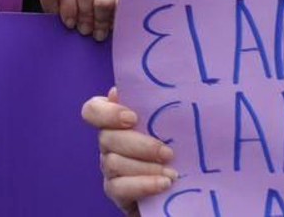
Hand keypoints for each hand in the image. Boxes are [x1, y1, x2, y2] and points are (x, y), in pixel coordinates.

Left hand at [39, 0, 121, 40]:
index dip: (68, 6)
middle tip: (82, 29)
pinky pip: (121, 4)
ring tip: (94, 30)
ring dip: (98, 20)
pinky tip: (107, 26)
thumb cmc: (67, 6)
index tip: (68, 22)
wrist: (87, 15)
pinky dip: (113, 19)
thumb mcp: (51, 0)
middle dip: (83, 15)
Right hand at [83, 87, 176, 214]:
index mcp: (115, 120)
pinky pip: (119, 187)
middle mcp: (108, 142)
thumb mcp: (175, 126)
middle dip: (139, 145)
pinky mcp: (116, 191)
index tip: (133, 118)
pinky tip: (164, 184)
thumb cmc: (181, 148)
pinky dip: (143, 185)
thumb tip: (127, 91)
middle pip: (106, 137)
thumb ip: (157, 109)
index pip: (93, 110)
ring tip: (173, 173)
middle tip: (167, 152)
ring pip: (113, 162)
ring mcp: (109, 168)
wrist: (190, 185)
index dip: (108, 113)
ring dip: (145, 167)